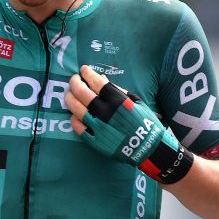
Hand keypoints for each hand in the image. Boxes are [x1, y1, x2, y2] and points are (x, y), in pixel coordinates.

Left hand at [66, 65, 193, 182]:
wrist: (150, 148)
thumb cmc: (146, 122)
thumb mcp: (136, 101)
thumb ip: (118, 90)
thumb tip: (101, 78)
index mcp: (118, 101)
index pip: (97, 82)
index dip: (88, 74)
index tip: (83, 69)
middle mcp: (106, 112)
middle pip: (83, 94)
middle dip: (75, 83)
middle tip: (73, 79)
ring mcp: (99, 128)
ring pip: (77, 110)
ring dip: (70, 99)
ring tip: (69, 94)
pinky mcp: (96, 142)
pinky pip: (79, 129)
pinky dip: (74, 120)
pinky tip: (74, 114)